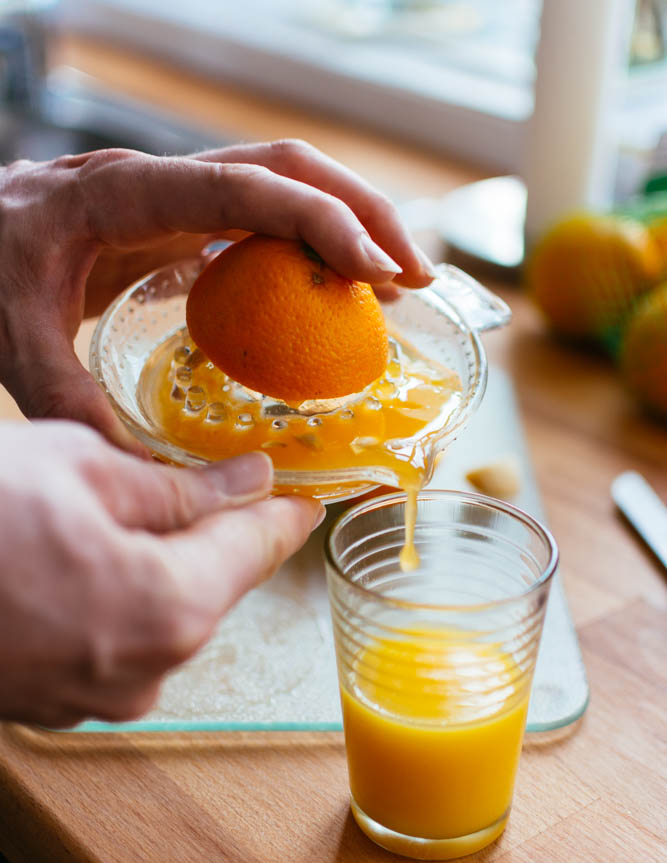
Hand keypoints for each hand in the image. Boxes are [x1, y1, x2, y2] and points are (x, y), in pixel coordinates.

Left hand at [0, 140, 433, 449]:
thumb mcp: (14, 344)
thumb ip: (73, 407)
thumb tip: (147, 477)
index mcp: (118, 194)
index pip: (240, 186)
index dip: (317, 221)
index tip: (373, 272)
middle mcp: (158, 180)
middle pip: (285, 167)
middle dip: (361, 213)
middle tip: (413, 276)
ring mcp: (174, 194)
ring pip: (284, 182)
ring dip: (350, 223)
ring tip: (397, 285)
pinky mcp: (180, 217)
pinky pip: (264, 216)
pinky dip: (312, 245)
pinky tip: (337, 289)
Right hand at [0, 420, 322, 726]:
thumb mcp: (76, 469)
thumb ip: (175, 488)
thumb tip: (245, 483)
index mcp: (170, 608)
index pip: (257, 550)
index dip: (285, 515)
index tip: (306, 500)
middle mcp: (144, 670)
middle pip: (207, 584)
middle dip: (204, 532)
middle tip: (188, 481)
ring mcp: (92, 697)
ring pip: (153, 611)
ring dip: (144, 563)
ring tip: (88, 514)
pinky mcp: (48, 703)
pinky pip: (105, 637)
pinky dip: (100, 596)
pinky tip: (57, 556)